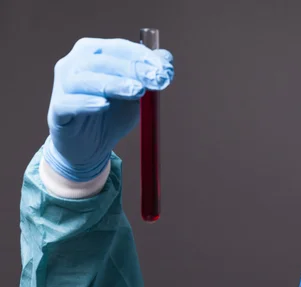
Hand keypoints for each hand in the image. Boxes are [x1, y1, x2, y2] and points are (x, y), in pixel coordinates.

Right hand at [43, 37, 173, 180]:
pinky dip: (86, 103)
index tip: (166, 69)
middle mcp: (74, 64)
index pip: (118, 47)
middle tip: (156, 80)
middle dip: (133, 68)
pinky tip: (103, 105)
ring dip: (113, 83)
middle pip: (102, 59)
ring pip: (85, 79)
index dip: (143, 56)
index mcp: (93, 53)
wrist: (91, 147)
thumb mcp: (135, 94)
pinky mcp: (57, 111)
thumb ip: (148, 76)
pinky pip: (69, 104)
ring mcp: (62, 86)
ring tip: (136, 91)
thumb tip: (166, 58)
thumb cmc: (112, 115)